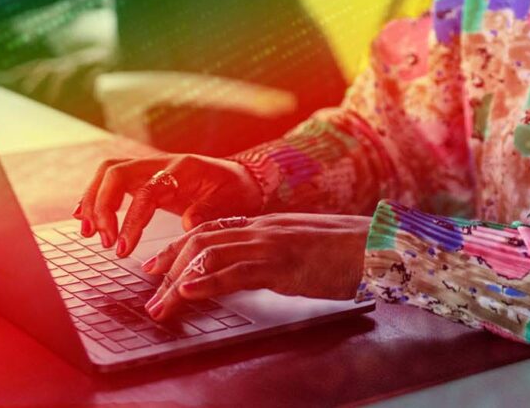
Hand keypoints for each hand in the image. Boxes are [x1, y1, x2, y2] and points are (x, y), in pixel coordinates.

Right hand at [74, 153, 264, 257]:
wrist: (244, 178)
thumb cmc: (237, 192)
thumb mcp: (232, 204)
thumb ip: (210, 212)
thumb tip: (188, 223)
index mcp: (184, 168)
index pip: (147, 190)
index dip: (131, 220)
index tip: (123, 248)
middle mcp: (162, 162)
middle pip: (117, 172)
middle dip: (102, 207)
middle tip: (104, 241)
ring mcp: (151, 167)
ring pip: (109, 172)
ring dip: (93, 200)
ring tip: (90, 233)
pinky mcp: (145, 177)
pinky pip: (113, 180)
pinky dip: (96, 196)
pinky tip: (86, 217)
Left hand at [141, 213, 370, 320]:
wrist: (382, 245)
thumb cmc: (351, 250)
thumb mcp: (307, 247)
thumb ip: (280, 253)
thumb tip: (262, 269)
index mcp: (270, 224)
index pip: (212, 228)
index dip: (179, 246)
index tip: (156, 264)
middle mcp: (264, 228)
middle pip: (201, 239)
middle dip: (167, 263)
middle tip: (147, 287)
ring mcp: (272, 244)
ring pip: (209, 255)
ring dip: (177, 282)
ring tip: (159, 305)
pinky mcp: (283, 264)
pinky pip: (237, 271)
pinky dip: (207, 282)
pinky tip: (188, 292)